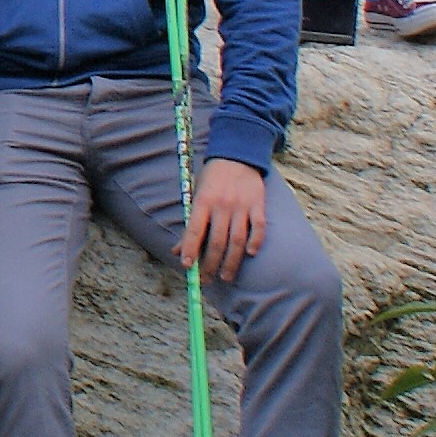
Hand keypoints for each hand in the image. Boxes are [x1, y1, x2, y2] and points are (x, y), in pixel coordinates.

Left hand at [182, 157, 267, 278]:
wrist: (237, 155)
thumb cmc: (212, 179)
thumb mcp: (196, 195)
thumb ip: (190, 224)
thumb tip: (176, 251)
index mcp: (203, 201)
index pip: (194, 230)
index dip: (189, 249)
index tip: (186, 267)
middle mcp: (222, 205)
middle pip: (216, 241)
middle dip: (210, 264)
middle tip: (206, 280)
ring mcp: (242, 205)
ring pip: (237, 239)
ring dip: (231, 261)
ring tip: (226, 276)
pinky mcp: (258, 204)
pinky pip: (258, 227)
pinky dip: (255, 242)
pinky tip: (250, 254)